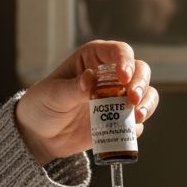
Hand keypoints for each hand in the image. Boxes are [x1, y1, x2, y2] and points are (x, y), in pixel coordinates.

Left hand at [14, 40, 159, 164]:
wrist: (40, 135)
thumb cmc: (42, 106)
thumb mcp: (53, 95)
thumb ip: (73, 88)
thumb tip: (91, 77)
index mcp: (93, 59)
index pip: (119, 51)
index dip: (126, 61)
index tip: (123, 77)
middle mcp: (110, 75)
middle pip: (139, 70)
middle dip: (141, 83)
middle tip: (133, 100)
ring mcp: (116, 98)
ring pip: (146, 94)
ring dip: (146, 104)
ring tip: (136, 117)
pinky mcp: (118, 119)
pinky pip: (137, 121)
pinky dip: (137, 125)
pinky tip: (127, 131)